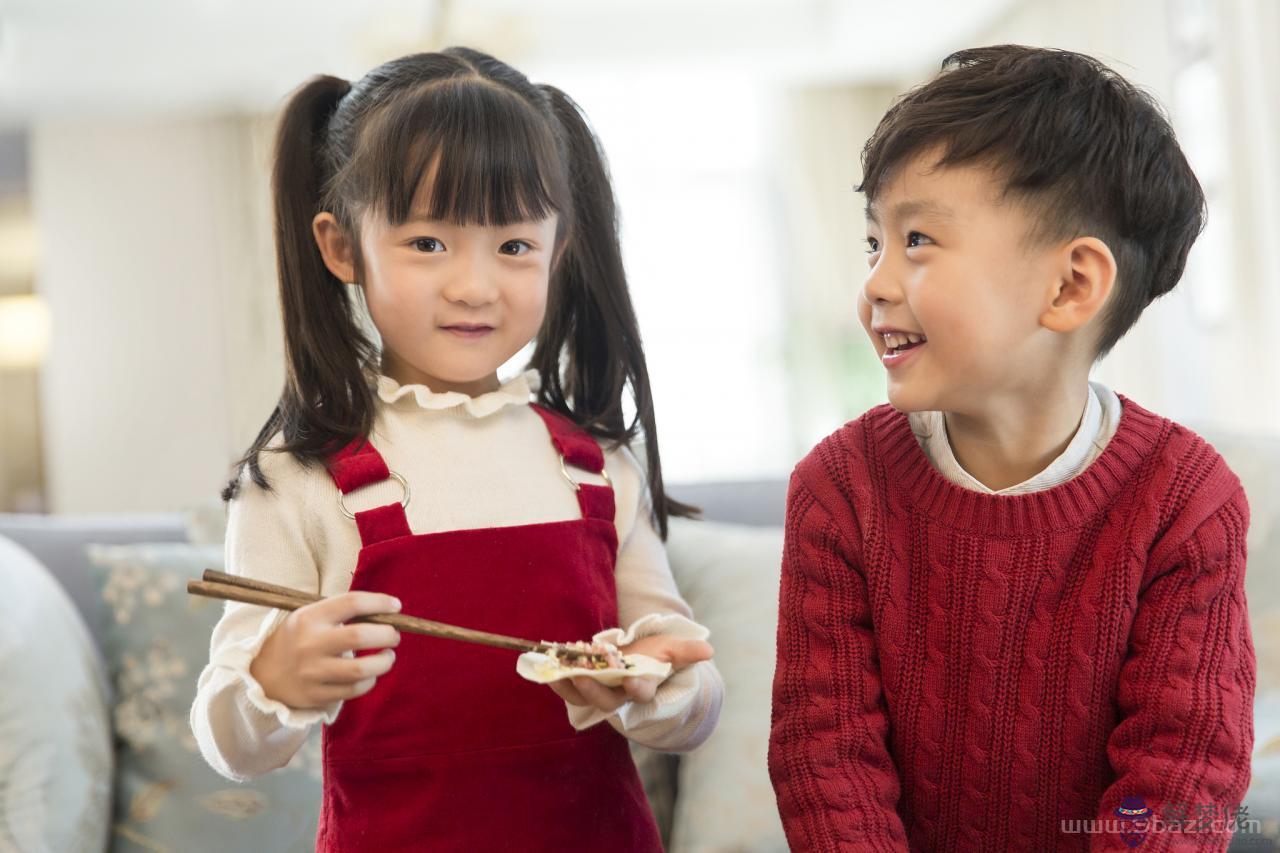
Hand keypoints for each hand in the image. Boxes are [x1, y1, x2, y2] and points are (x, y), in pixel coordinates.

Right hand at [248, 591, 401, 710]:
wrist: (263, 675)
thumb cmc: (298, 639)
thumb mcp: (310, 617)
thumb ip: (341, 613)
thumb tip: (386, 612)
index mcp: (309, 618)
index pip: (352, 602)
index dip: (380, 602)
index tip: (396, 606)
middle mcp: (310, 644)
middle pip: (359, 636)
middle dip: (387, 635)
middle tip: (394, 636)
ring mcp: (312, 672)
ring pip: (361, 669)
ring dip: (384, 661)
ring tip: (388, 656)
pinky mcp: (316, 695)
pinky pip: (354, 690)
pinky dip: (370, 681)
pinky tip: (371, 674)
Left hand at [546, 633, 713, 712]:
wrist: (640, 666)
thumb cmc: (658, 658)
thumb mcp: (673, 651)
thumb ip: (687, 652)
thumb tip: (708, 650)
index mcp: (644, 686)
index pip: (641, 691)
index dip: (637, 687)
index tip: (630, 679)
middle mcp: (621, 695)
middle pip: (607, 700)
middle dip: (593, 689)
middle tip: (580, 676)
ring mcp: (601, 693)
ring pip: (584, 697)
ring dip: (569, 687)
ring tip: (556, 673)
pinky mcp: (585, 688)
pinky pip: (569, 691)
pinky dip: (557, 682)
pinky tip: (546, 671)